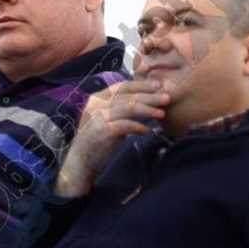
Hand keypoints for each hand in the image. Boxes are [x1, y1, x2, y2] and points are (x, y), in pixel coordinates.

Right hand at [55, 80, 169, 197]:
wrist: (81, 162)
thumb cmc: (99, 140)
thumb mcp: (109, 119)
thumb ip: (122, 108)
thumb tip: (146, 99)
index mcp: (98, 98)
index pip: (122, 86)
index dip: (142, 85)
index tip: (159, 86)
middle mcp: (96, 103)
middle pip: (128, 95)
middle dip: (150, 95)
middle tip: (167, 97)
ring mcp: (98, 116)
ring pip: (128, 107)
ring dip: (148, 110)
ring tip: (162, 113)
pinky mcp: (101, 130)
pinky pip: (125, 125)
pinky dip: (138, 127)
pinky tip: (147, 130)